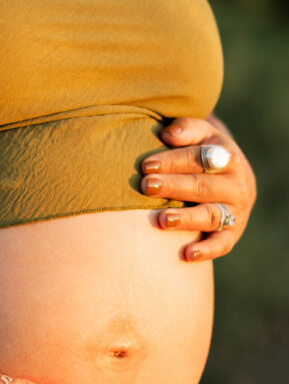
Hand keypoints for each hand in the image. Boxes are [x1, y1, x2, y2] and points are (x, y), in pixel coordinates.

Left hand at [140, 115, 255, 261]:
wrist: (229, 173)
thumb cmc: (202, 150)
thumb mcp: (200, 133)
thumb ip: (186, 129)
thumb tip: (168, 134)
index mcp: (226, 156)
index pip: (200, 158)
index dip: (173, 161)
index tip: (146, 165)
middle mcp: (236, 184)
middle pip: (203, 186)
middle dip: (174, 187)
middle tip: (147, 187)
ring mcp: (236, 210)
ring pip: (211, 215)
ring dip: (187, 219)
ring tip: (161, 219)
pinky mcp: (233, 232)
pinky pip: (222, 244)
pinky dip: (207, 250)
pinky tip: (187, 254)